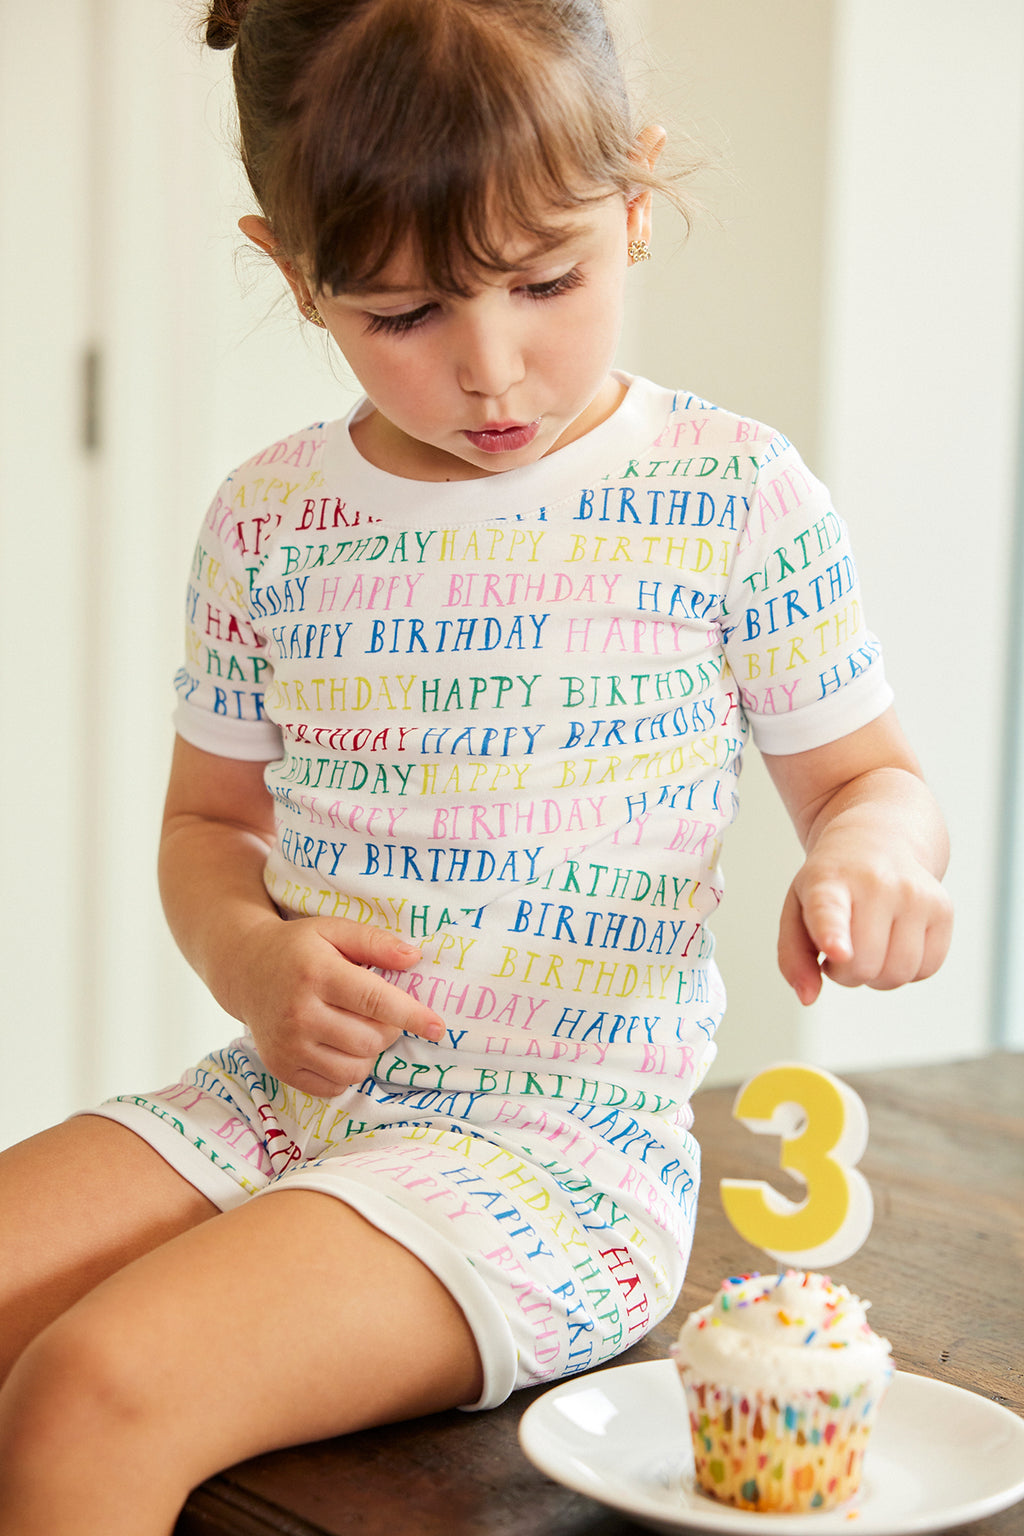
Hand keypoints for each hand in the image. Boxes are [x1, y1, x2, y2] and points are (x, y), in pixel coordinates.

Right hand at [230, 916, 444, 1094]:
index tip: (437, 1027)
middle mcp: (298, 1013)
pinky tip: (340, 1046)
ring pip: (354, 1069)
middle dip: (388, 1030)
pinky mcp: (281, 1067)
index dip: (411, 1015)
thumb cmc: (298, 948)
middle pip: (369, 1039)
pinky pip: (333, 1087)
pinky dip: (347, 1072)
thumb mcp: (334, 929)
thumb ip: (375, 941)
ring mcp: (287, 1045)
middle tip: (381, 1014)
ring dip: (369, 1053)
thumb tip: (414, 957)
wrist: (244, 970)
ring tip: (360, 1028)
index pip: (375, 1001)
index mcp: (316, 973)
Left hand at [777, 824, 952, 1005]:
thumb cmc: (833, 883)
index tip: (836, 951)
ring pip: (896, 975)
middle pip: (862, 966)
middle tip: (840, 948)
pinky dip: (906, 969)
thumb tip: (808, 998)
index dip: (832, 934)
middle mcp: (876, 882)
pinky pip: (925, 970)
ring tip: (867, 943)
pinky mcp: (943, 908)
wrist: (880, 837)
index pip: (830, 910)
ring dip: (876, 975)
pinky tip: (894, 940)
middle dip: (845, 972)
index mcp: (828, 879)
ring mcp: (915, 894)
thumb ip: (793, 957)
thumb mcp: (797, 908)